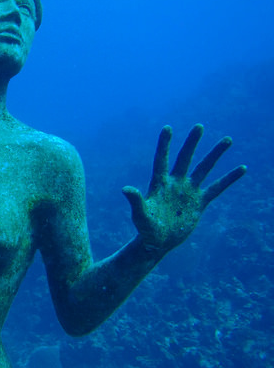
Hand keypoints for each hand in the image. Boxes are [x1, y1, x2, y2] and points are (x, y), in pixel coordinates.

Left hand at [122, 124, 245, 253]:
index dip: (164, 145)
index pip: (161, 160)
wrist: (157, 242)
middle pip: (184, 159)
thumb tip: (125, 188)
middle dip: (192, 143)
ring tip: (228, 139)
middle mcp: (175, 184)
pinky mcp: (199, 203)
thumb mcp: (140, 215)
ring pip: (204, 169)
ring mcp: (188, 192)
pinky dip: (229, 179)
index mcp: (159, 184)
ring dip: (215, 154)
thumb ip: (135, 201)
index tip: (168, 127)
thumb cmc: (145, 229)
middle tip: (199, 126)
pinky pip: (217, 188)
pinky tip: (241, 168)